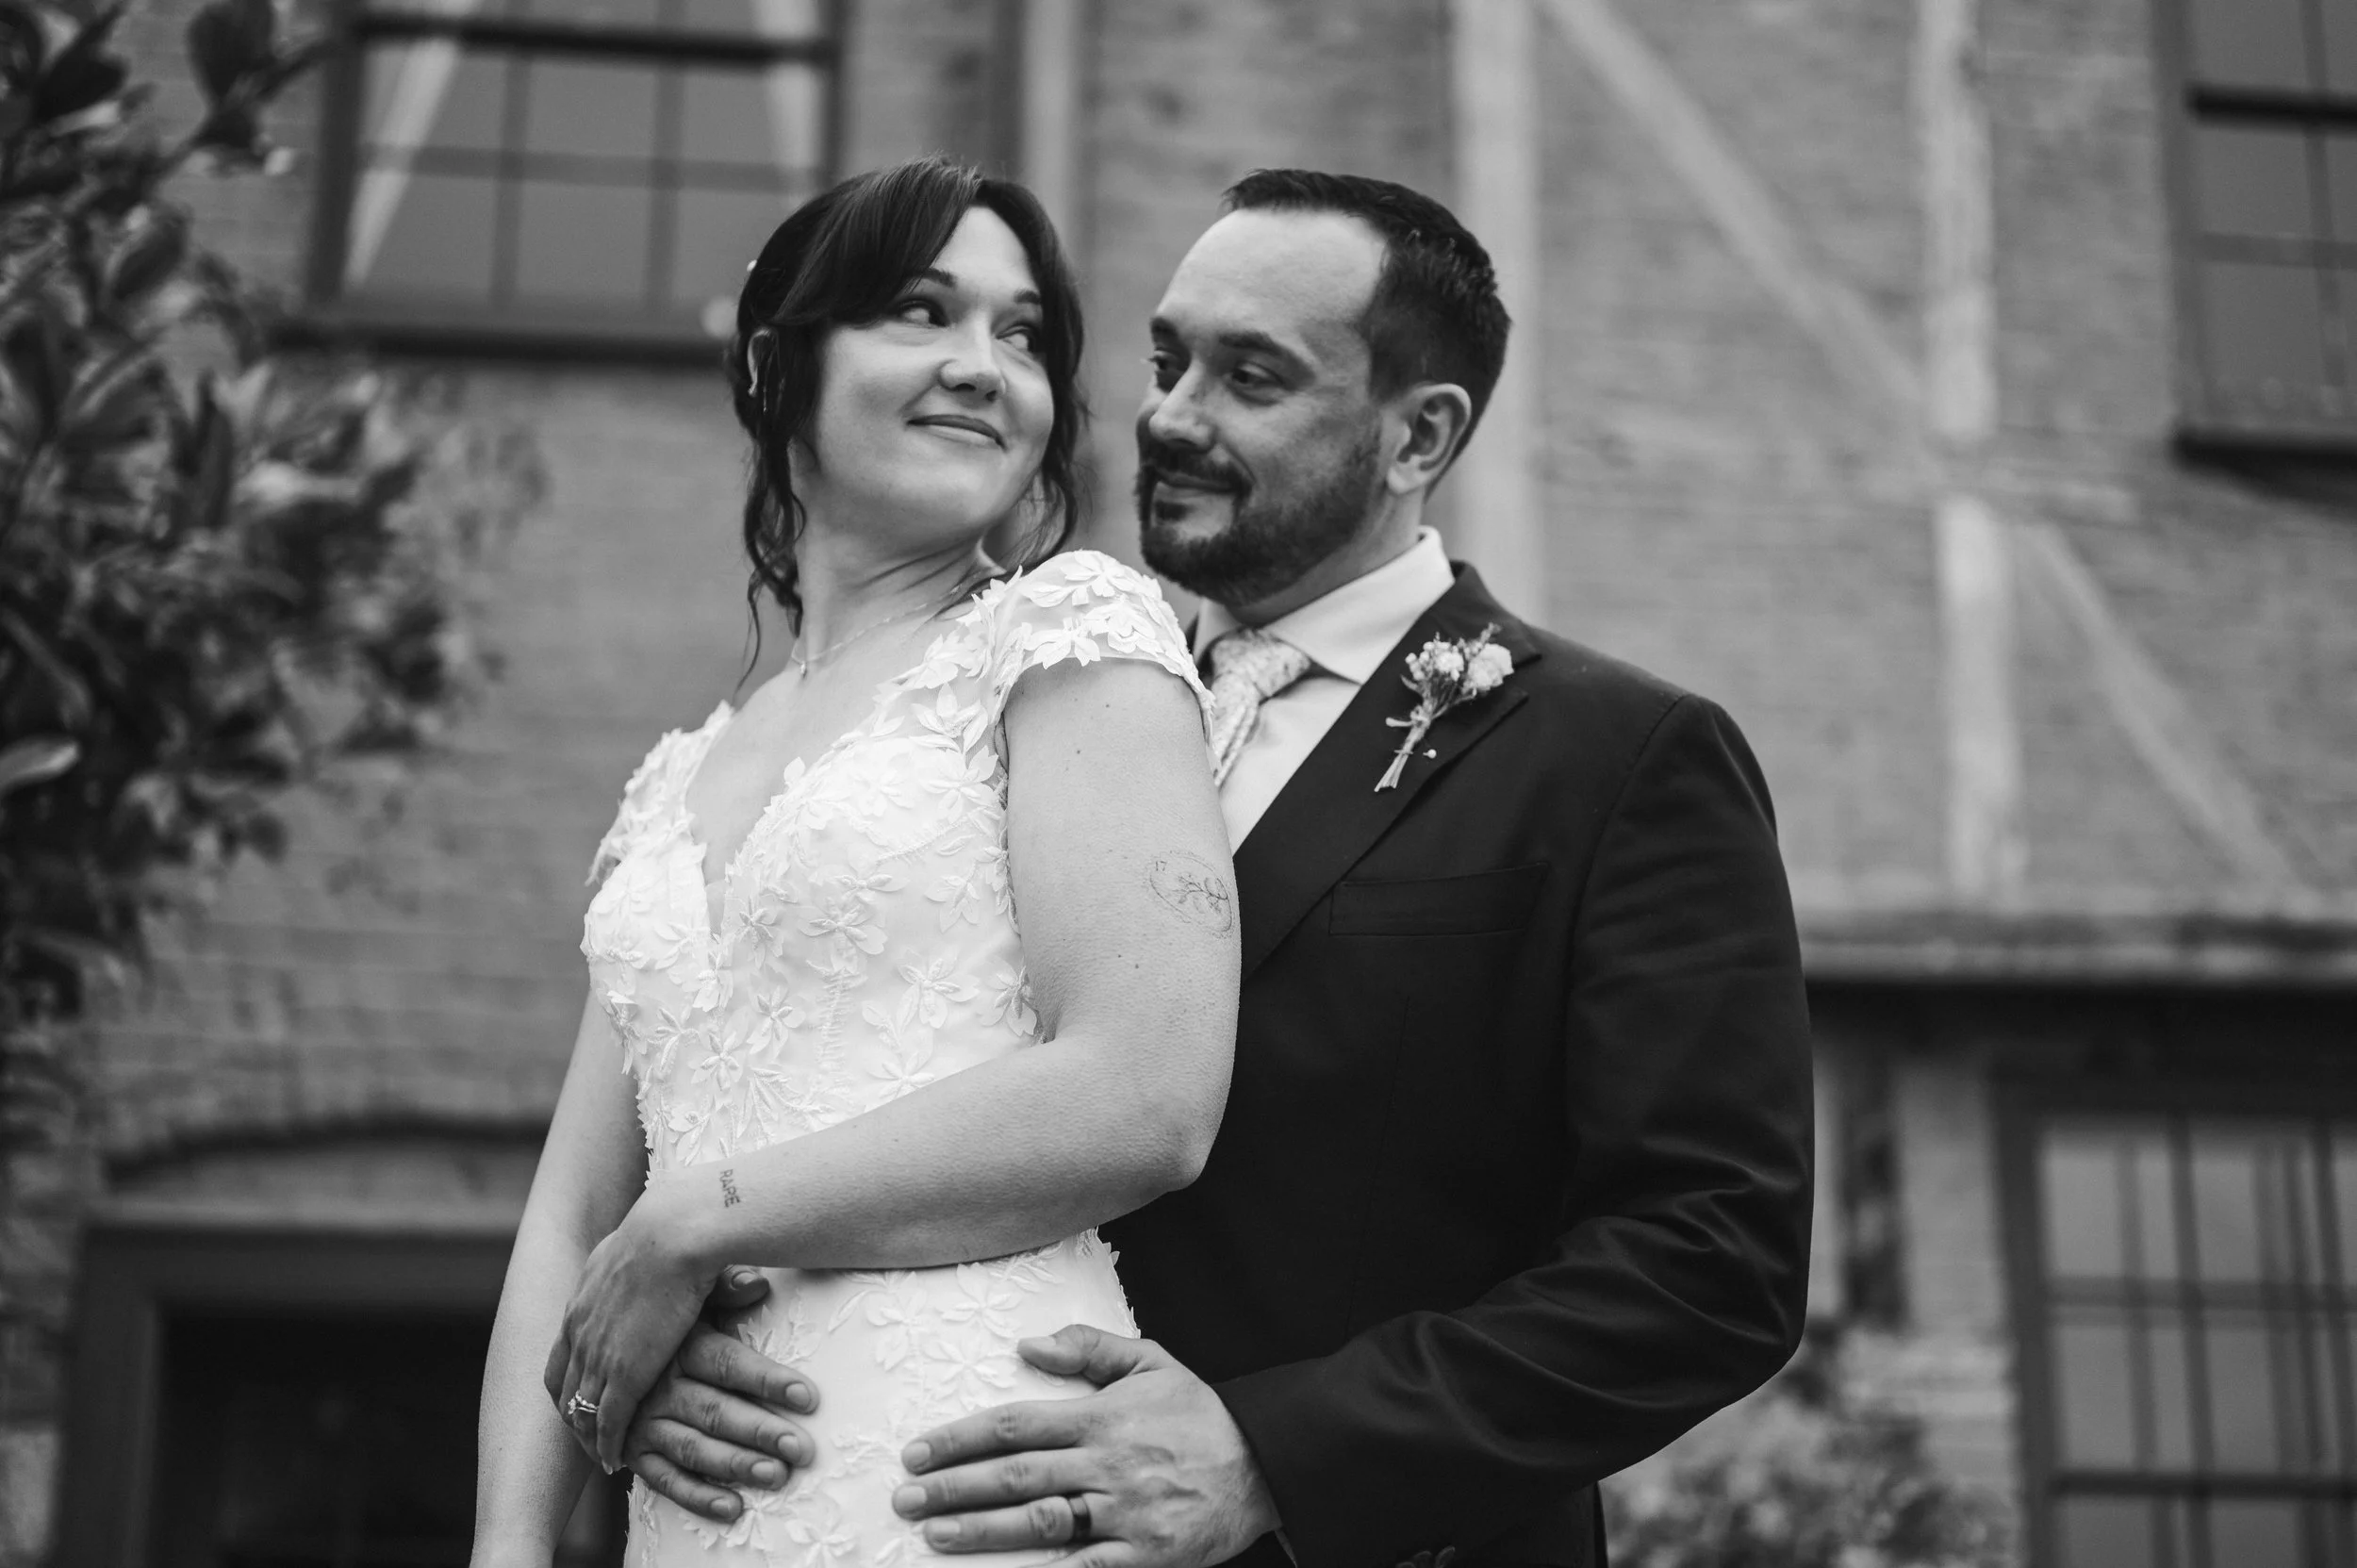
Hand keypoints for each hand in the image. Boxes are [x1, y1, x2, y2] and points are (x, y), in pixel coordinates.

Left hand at [544, 1181, 718, 1470]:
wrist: (673, 1233)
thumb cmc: (672, 1228)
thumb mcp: (641, 1243)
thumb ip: (640, 1258)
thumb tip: (660, 1250)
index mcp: (583, 1299)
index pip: (562, 1353)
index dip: (570, 1379)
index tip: (581, 1395)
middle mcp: (579, 1329)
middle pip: (562, 1385)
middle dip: (571, 1412)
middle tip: (586, 1434)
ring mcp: (597, 1354)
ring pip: (579, 1409)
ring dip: (586, 1436)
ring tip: (599, 1456)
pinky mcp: (623, 1374)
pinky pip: (606, 1422)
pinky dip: (608, 1445)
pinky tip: (615, 1461)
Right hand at [626, 1274, 822, 1523]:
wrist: (594, 1340)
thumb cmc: (659, 1316)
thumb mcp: (687, 1296)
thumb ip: (724, 1290)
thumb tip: (758, 1280)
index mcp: (677, 1345)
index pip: (726, 1363)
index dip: (766, 1380)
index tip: (807, 1396)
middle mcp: (656, 1385)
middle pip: (713, 1411)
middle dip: (759, 1431)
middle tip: (800, 1449)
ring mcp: (639, 1422)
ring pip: (691, 1447)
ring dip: (735, 1464)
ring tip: (776, 1475)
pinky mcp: (628, 1451)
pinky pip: (663, 1479)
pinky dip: (696, 1495)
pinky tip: (732, 1507)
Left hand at [893, 1324, 1279, 1566]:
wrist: (1266, 1462)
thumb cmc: (1201, 1412)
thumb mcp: (1151, 1361)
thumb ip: (1088, 1350)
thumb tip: (1027, 1345)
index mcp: (1102, 1417)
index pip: (1015, 1426)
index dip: (961, 1439)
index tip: (918, 1452)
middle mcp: (1106, 1465)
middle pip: (1015, 1478)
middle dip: (953, 1488)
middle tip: (906, 1499)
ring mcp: (1124, 1514)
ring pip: (1039, 1524)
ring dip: (980, 1531)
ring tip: (935, 1536)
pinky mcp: (1144, 1556)